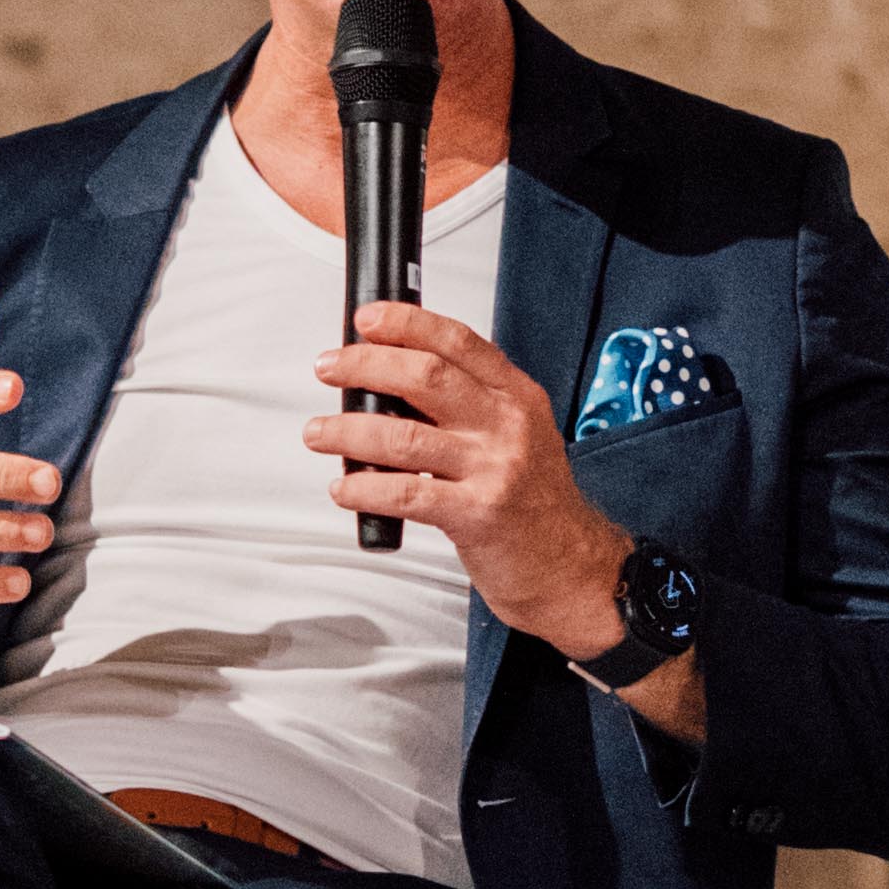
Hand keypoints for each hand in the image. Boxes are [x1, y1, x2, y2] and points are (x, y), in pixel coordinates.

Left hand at [306, 302, 629, 654]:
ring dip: (349, 431)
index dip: (406, 323)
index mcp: (517, 397)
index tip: (366, 320)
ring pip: (405, 436)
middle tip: (328, 369)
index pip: (458, 342)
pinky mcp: (478, 515)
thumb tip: (389, 382)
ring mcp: (495, 469)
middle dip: (365, 367)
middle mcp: (508, 426)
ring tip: (318, 433)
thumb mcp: (514, 437)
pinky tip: (344, 486)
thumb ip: (467, 407)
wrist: (570, 568)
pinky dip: (365, 488)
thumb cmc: (531, 504)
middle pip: (426, 376)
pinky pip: (407, 494)